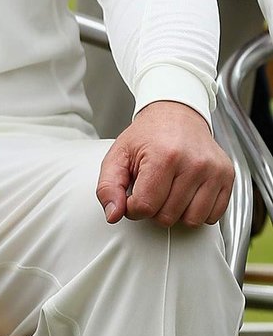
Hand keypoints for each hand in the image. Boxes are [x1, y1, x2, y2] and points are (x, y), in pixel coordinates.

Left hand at [96, 100, 232, 227]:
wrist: (177, 114)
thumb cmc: (148, 136)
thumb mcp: (117, 156)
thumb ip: (108, 187)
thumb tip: (113, 215)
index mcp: (164, 156)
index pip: (145, 207)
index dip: (133, 207)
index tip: (134, 194)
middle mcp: (194, 164)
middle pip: (167, 217)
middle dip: (154, 208)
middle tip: (152, 188)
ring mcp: (214, 171)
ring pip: (191, 220)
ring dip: (176, 212)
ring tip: (169, 190)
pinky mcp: (228, 177)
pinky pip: (212, 216)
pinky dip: (197, 211)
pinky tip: (187, 193)